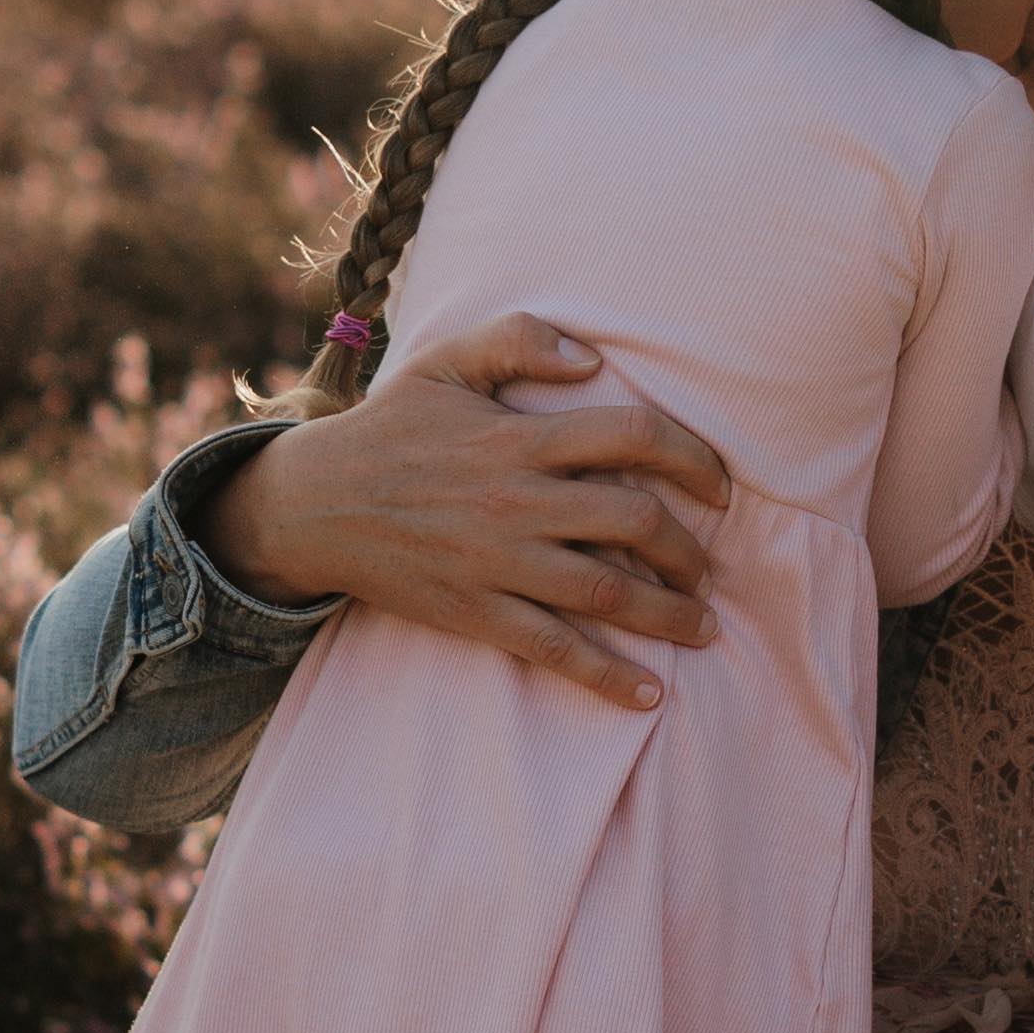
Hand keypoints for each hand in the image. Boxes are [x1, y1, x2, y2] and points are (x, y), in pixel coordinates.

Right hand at [210, 320, 729, 704]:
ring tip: (704, 626)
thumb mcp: (445, 362)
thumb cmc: (390, 427)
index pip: (632, 436)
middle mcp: (518, 501)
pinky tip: (649, 694)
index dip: (691, 456)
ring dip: (669, 614)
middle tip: (709, 565)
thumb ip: (519, 338)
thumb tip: (595, 359)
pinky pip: (554, 649)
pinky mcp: (476, 612)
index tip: (720, 484)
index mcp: (519, 437)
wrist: (314, 503)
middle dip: (689, 547)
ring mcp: (498, 562)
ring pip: (606, 592)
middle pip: (635, 520)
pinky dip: (607, 675)